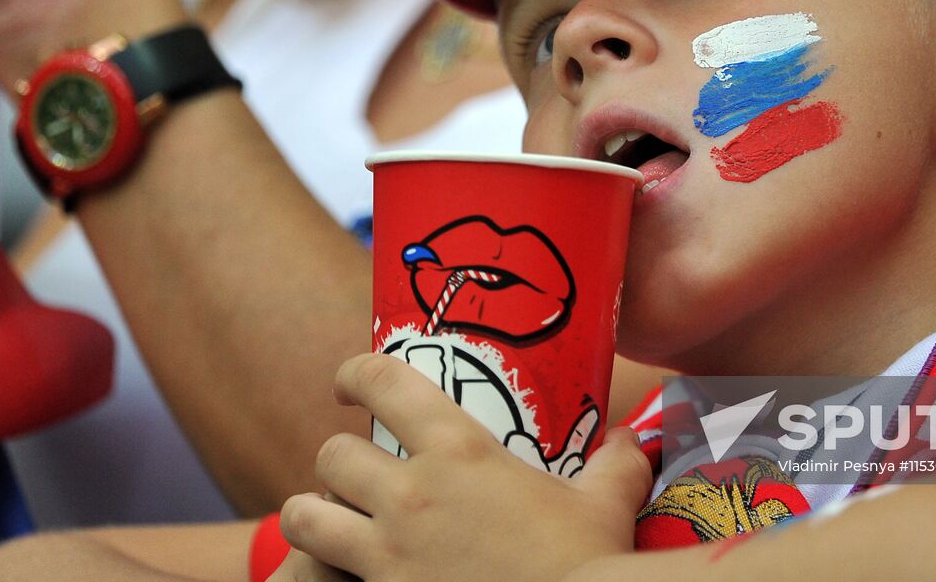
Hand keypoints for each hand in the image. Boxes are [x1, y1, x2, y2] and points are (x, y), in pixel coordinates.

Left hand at [277, 353, 652, 581]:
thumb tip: (630, 439)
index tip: (349, 385)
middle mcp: (411, 493)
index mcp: (460, 450)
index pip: (382, 381)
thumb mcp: (605, 504)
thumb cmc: (586, 564)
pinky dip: (326, 572)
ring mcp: (387, 552)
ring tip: (331, 521)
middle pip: (332, 454)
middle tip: (358, 471)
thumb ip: (614, 464)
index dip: (354, 373)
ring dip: (313, 514)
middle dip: (338, 459)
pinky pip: (322, 576)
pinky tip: (348, 574)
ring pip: (304, 516)